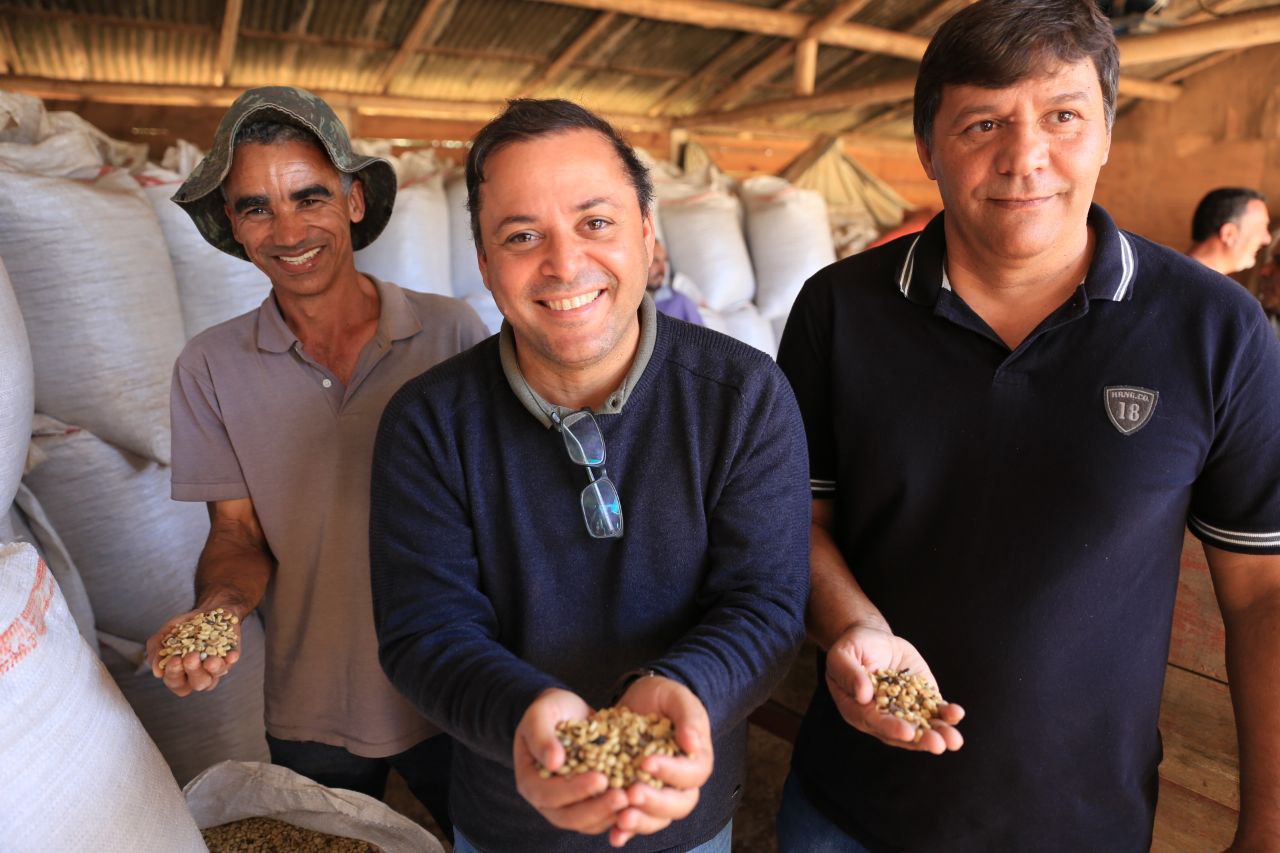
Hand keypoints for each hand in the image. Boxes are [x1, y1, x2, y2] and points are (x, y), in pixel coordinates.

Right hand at [145, 606, 242, 696]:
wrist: (207, 610)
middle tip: (191, 657)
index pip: (177, 683)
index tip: (174, 660)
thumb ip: (156, 651)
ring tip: (211, 660)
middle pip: (198, 683)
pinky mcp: (231, 656)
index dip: (174, 675)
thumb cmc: (183, 627)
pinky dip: (232, 658)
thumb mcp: (164, 635)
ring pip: (216, 675)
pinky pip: (232, 661)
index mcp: (181, 674)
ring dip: (213, 669)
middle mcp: (200, 675)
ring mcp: (217, 667)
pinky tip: (232, 655)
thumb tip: (158, 671)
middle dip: (194, 671)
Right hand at [514, 688, 628, 836]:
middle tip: (623, 796)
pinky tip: (636, 799)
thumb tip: (553, 763)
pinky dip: (617, 811)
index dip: (573, 790)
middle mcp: (546, 800)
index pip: (548, 794)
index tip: (600, 778)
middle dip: (597, 808)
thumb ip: (542, 736)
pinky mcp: (587, 802)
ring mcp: (567, 804)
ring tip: (633, 799)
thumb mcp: (540, 715)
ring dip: (610, 814)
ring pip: (587, 822)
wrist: (566, 712)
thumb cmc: (550, 711)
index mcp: (529, 781)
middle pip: (568, 816)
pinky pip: (601, 816)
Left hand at [609, 675, 713, 847]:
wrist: (639, 700)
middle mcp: (681, 783)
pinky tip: (614, 835)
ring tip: (621, 818)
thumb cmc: (663, 697)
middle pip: (678, 804)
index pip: (692, 774)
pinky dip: (626, 832)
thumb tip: (693, 744)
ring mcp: (659, 794)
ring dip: (641, 822)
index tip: (645, 761)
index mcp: (696, 759)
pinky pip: (637, 821)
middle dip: (655, 803)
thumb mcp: (677, 697)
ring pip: (658, 819)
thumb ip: (689, 717)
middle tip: (632, 793)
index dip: (671, 772)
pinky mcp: (638, 799)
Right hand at [826, 624, 963, 754]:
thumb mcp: (842, 655)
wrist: (873, 639)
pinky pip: (935, 710)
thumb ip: (849, 673)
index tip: (908, 731)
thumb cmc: (853, 648)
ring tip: (954, 740)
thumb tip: (863, 694)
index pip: (875, 723)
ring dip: (940, 734)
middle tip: (938, 744)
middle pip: (903, 733)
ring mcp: (905, 709)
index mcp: (859, 710)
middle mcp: (883, 716)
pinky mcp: (922, 699)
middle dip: (922, 739)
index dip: (891, 728)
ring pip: (923, 726)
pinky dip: (947, 714)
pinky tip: (956, 714)